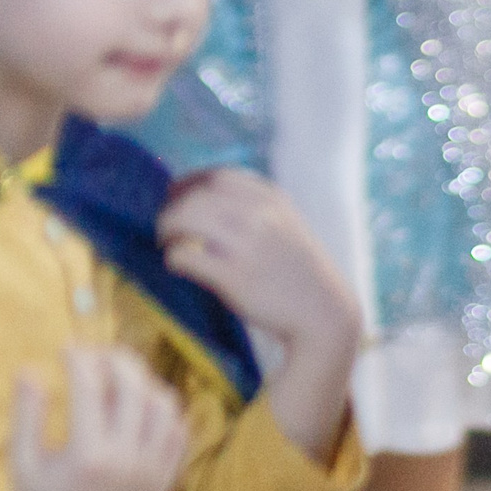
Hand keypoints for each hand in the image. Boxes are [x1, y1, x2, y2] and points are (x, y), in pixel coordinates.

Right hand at [0, 344, 189, 490]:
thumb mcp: (21, 461)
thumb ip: (26, 413)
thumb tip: (28, 367)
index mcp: (89, 456)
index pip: (90, 386)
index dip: (78, 357)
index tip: (66, 346)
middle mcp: (128, 461)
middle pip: (134, 388)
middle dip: (115, 359)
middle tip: (96, 352)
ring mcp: (153, 472)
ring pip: (163, 406)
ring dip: (143, 381)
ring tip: (119, 373)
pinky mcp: (164, 481)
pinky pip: (178, 433)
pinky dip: (164, 409)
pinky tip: (140, 401)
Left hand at [158, 170, 360, 462]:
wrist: (325, 314)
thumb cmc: (298, 271)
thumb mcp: (285, 225)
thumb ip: (252, 207)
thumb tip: (198, 197)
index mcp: (272, 199)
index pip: (217, 177)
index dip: (189, 184)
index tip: (176, 196)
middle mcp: (260, 215)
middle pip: (195, 196)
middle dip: (172, 210)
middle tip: (166, 228)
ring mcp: (248, 245)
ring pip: (184, 218)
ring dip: (167, 230)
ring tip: (168, 244)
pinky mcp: (235, 277)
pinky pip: (185, 255)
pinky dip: (174, 258)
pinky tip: (178, 266)